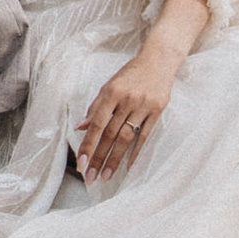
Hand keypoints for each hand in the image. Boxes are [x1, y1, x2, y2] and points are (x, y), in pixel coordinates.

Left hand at [75, 35, 183, 182]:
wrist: (158, 60)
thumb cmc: (130, 74)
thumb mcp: (109, 85)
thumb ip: (96, 107)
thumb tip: (80, 127)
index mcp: (111, 92)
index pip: (96, 123)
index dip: (88, 144)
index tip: (81, 163)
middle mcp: (126, 100)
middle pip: (110, 134)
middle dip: (99, 157)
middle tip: (91, 177)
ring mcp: (143, 106)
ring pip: (126, 138)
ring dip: (115, 159)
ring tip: (107, 176)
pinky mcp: (157, 110)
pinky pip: (145, 136)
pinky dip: (136, 152)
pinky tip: (129, 167)